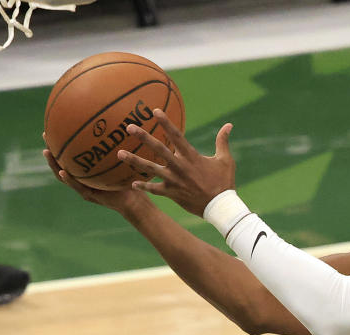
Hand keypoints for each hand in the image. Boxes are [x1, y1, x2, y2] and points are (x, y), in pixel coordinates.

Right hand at [42, 134, 147, 215]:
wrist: (135, 200)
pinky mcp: (89, 196)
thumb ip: (119, 144)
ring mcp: (83, 187)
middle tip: (46, 135)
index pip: (71, 154)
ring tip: (47, 152)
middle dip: (53, 149)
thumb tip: (121, 120)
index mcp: (86, 169)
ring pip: (63, 175)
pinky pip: (76, 186)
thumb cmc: (131, 178)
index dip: (62, 142)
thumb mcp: (124, 158)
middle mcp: (82, 177)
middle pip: (62, 162)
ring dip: (54, 164)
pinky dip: (69, 179)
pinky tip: (62, 171)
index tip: (56, 125)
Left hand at [117, 109, 235, 215]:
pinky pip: (154, 190)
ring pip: (150, 169)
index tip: (154, 111)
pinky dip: (144, 187)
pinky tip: (132, 184)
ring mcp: (174, 180)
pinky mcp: (172, 193)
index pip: (176, 135)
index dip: (165, 122)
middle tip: (129, 127)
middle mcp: (180, 166)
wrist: (220, 207)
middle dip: (143, 137)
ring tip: (119, 153)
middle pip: (158, 149)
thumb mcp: (225, 160)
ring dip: (134, 161)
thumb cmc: (224, 183)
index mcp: (192, 156)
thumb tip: (229, 124)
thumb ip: (223, 141)